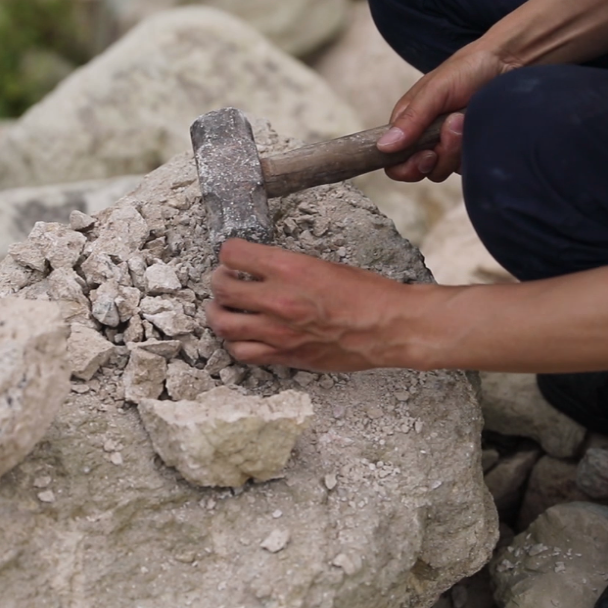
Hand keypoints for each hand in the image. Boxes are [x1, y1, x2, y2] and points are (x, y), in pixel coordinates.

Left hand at [204, 239, 432, 372]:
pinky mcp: (285, 356)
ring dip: (218, 313)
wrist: (389, 327)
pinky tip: (243, 334)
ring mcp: (278, 332)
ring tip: (225, 308)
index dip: (228, 252)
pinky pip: (243, 353)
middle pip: (221, 289)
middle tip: (224, 279)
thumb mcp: (323, 265)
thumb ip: (287, 267)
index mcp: (289, 268)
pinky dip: (235, 342)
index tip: (232, 255)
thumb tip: (259, 268)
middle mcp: (278, 300)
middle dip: (218, 281)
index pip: (233, 254)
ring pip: (223, 324)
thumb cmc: (367, 294)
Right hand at [378, 42, 513, 182]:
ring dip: (456, 148)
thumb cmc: (467, 69)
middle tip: (451, 132)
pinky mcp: (469, 149)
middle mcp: (425, 137)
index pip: (393, 160)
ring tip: (465, 118)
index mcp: (409, 122)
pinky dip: (472, 148)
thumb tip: (383, 146)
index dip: (405, 166)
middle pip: (419, 171)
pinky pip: (465, 165)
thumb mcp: (435, 90)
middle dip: (437, 156)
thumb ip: (411, 119)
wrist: (508, 64)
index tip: (424, 155)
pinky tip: (477, 125)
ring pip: (443, 170)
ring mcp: (448, 145)